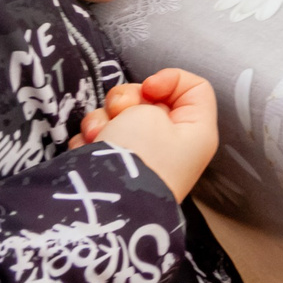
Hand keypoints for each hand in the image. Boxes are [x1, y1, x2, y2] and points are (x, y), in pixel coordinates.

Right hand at [71, 68, 218, 200]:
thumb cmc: (137, 154)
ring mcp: (140, 158)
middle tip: (119, 112)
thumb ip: (146, 99)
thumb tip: (132, 110)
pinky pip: (99, 139)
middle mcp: (171, 145)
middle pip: (150, 100)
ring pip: (118, 117)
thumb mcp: (152, 113)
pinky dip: (90, 142)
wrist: (101, 202)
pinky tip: (86, 152)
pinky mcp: (111, 169)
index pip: (194, 88)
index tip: (148, 89)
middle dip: (126, 100)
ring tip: (99, 136)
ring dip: (102, 120)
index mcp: (195, 132)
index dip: (170, 80)